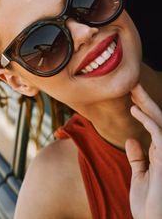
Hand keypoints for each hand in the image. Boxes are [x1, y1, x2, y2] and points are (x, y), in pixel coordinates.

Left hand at [125, 83, 161, 218]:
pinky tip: (134, 111)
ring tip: (133, 91)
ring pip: (161, 123)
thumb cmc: (149, 205)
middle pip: (159, 120)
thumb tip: (132, 140)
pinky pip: (159, 134)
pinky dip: (148, 120)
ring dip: (147, 105)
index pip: (155, 126)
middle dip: (146, 101)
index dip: (144, 109)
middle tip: (133, 84)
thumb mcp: (140, 177)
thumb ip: (138, 158)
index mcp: (161, 154)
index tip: (131, 95)